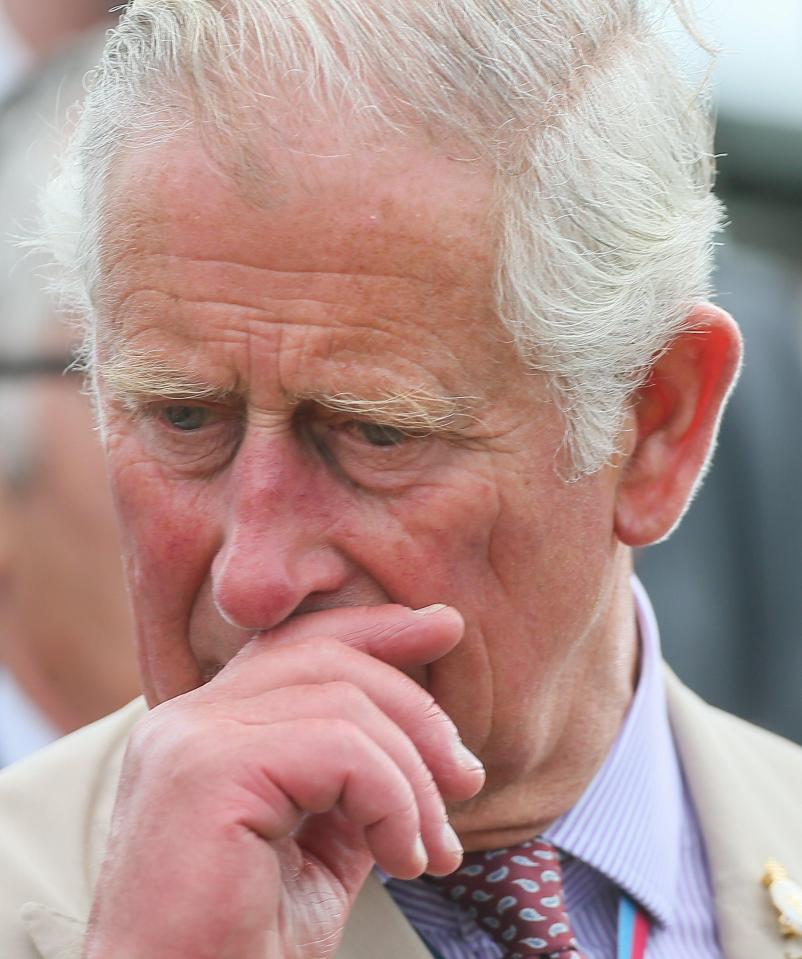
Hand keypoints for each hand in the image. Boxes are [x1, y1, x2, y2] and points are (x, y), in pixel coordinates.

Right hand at [83, 604, 484, 958]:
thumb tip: (427, 741)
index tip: (444, 629)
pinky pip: (339, 750)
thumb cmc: (243, 947)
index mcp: (204, 728)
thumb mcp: (319, 849)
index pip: (298, 643)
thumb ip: (356, 783)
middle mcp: (186, 719)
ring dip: (413, 776)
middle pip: (327, 659)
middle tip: (466, 779)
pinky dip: (393, 800)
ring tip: (434, 849)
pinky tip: (403, 859)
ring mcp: (190, 739)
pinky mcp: (209, 772)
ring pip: (343, 703)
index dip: (376, 628)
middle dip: (417, 709)